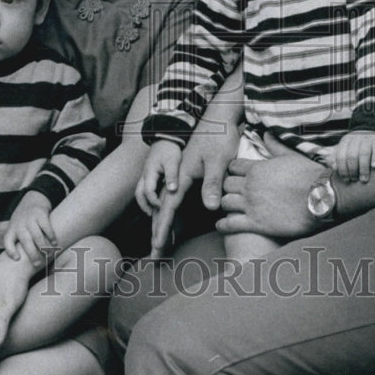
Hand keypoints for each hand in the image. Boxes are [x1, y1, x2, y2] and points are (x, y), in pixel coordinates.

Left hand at [4, 191, 55, 264]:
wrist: (33, 199)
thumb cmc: (24, 219)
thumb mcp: (16, 227)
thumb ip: (17, 241)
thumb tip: (20, 262)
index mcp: (12, 229)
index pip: (7, 241)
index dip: (10, 251)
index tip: (17, 258)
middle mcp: (20, 224)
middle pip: (25, 242)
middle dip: (32, 255)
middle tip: (38, 264)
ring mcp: (30, 218)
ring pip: (37, 236)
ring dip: (44, 247)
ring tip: (49, 255)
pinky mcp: (41, 214)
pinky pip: (46, 227)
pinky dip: (51, 236)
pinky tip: (55, 243)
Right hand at [135, 139, 181, 215]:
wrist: (165, 138)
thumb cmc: (169, 149)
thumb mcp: (173, 161)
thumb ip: (172, 176)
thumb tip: (172, 190)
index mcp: (149, 172)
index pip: (147, 191)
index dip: (153, 201)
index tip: (162, 207)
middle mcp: (145, 175)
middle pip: (139, 194)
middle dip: (144, 205)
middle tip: (152, 215)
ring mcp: (146, 175)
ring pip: (140, 191)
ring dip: (145, 202)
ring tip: (152, 212)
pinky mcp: (149, 174)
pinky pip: (145, 188)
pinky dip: (148, 197)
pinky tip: (156, 202)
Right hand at [149, 126, 238, 256]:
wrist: (220, 117)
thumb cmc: (219, 136)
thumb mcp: (218, 160)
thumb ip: (213, 183)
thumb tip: (210, 207)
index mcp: (183, 175)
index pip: (170, 206)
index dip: (163, 227)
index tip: (157, 244)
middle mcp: (180, 178)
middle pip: (164, 211)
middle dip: (159, 234)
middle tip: (154, 257)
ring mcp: (184, 178)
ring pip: (170, 208)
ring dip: (165, 229)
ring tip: (160, 249)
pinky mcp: (192, 177)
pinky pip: (179, 203)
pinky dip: (175, 219)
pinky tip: (176, 230)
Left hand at [218, 134, 319, 239]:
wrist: (322, 197)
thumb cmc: (309, 175)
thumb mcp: (290, 156)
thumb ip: (274, 146)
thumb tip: (266, 133)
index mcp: (257, 168)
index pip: (233, 167)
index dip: (232, 171)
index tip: (235, 175)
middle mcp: (250, 186)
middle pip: (226, 184)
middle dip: (227, 187)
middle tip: (231, 192)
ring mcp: (251, 205)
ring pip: (225, 202)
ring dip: (226, 204)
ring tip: (228, 207)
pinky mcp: (256, 223)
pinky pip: (231, 224)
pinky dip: (223, 225)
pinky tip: (221, 226)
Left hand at [324, 131, 374, 183]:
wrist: (373, 134)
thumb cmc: (357, 147)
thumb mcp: (345, 149)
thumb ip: (336, 158)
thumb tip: (332, 167)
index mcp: (345, 141)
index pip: (340, 156)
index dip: (342, 169)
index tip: (346, 179)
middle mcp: (356, 138)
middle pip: (352, 156)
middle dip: (352, 170)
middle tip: (355, 180)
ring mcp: (368, 138)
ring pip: (364, 154)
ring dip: (363, 169)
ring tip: (364, 179)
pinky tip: (374, 166)